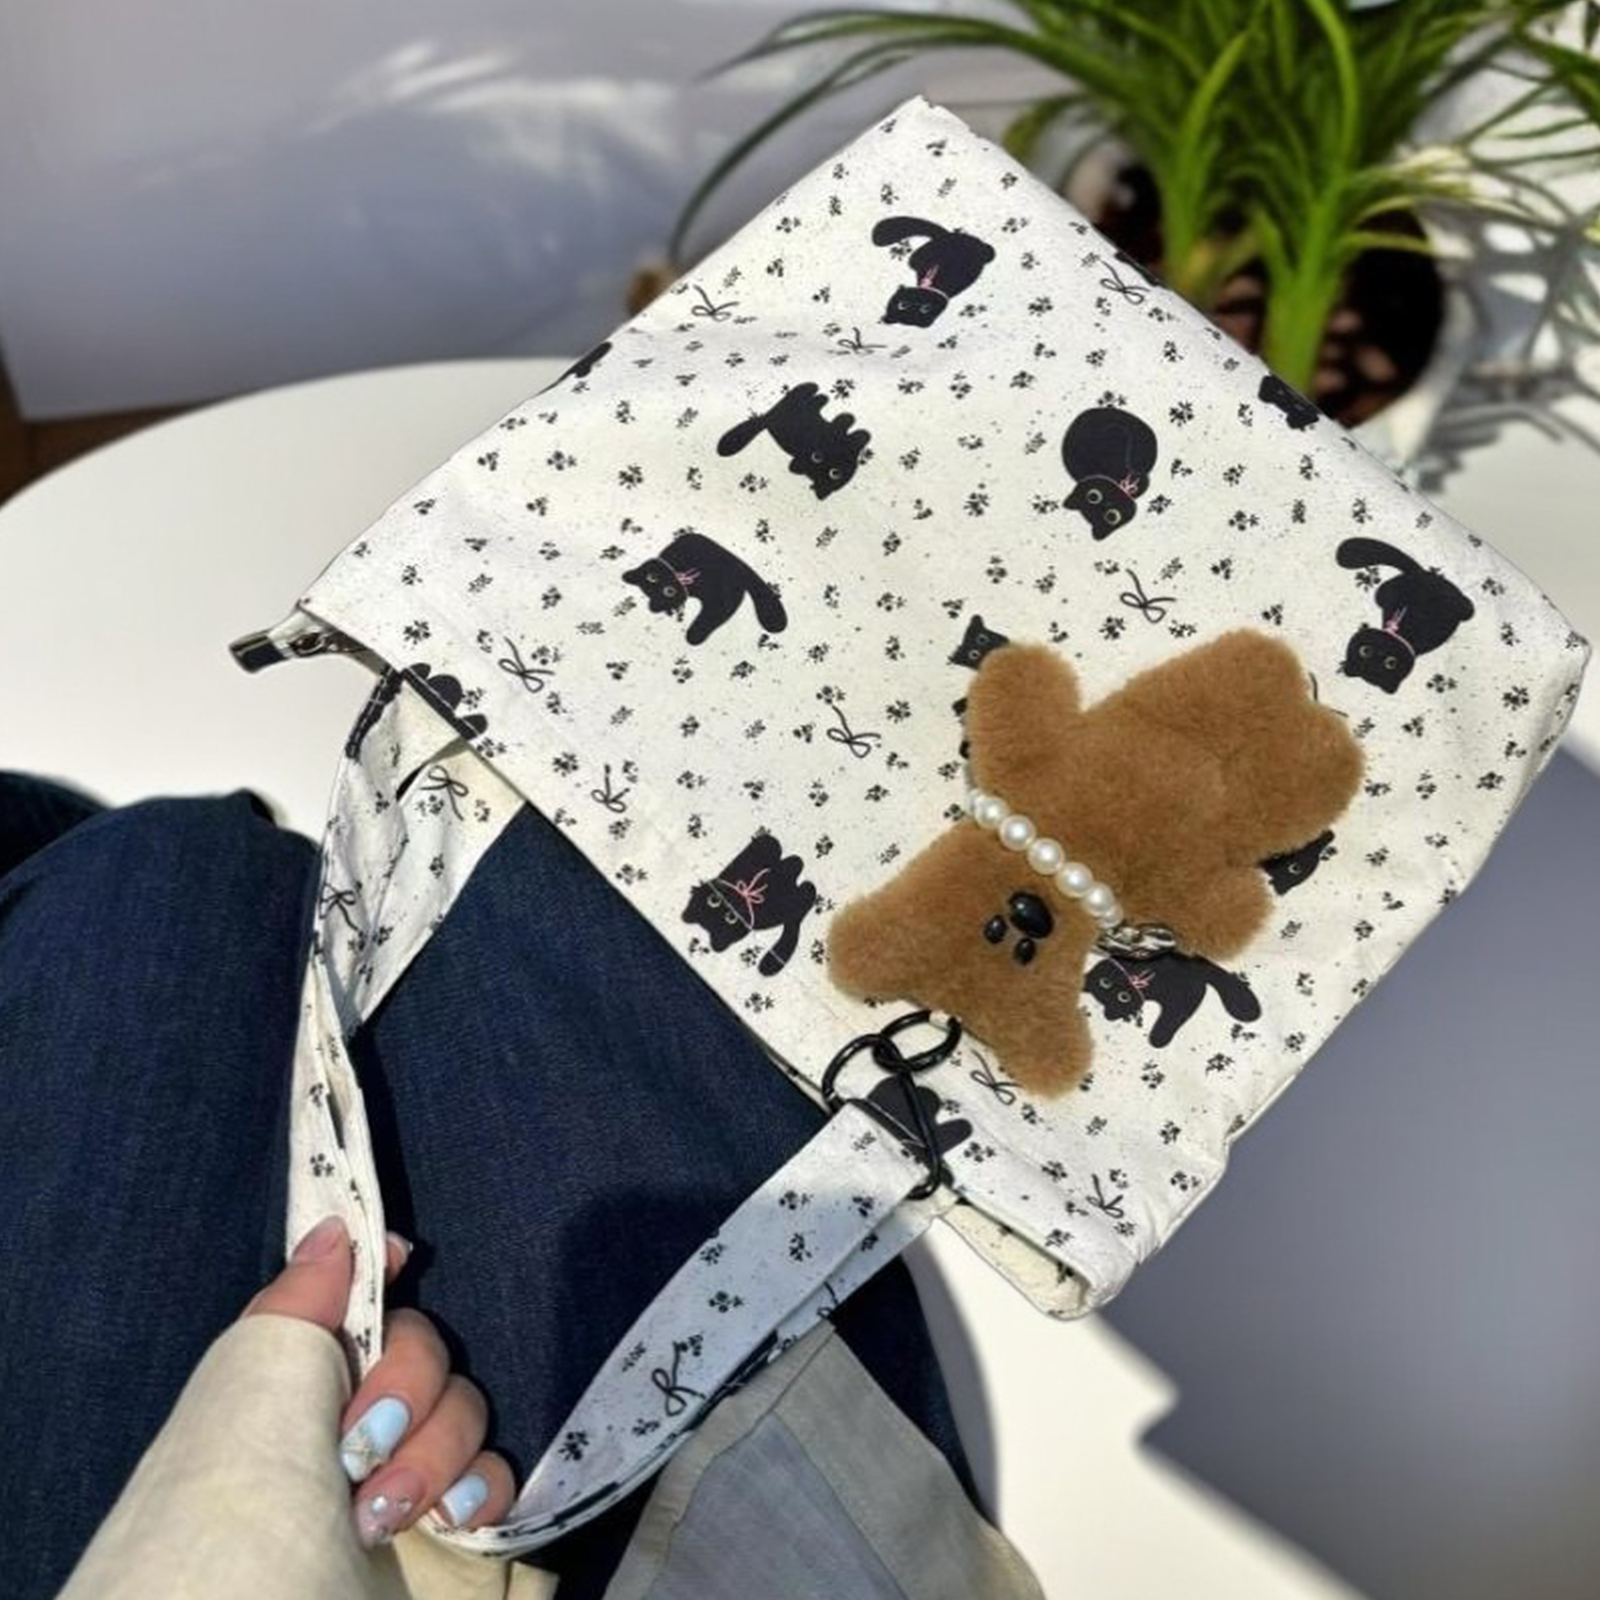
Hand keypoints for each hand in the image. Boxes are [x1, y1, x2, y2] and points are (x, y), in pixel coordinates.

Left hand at [246, 1215, 514, 1547]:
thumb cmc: (244, 1503)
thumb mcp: (252, 1384)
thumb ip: (303, 1298)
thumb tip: (339, 1227)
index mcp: (290, 1385)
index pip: (355, 1304)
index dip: (382, 1277)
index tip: (397, 1262)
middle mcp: (344, 1426)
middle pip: (426, 1350)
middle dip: (405, 1385)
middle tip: (356, 1442)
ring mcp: (399, 1481)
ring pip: (465, 1410)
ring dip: (434, 1448)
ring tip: (379, 1511)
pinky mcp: (445, 1535)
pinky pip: (495, 1475)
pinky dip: (481, 1485)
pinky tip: (449, 1518)